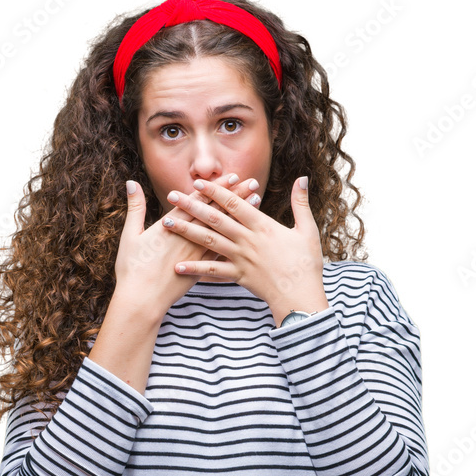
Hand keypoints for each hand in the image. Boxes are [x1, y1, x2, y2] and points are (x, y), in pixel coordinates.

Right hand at [113, 174, 260, 316]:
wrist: (142, 300)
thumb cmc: (133, 269)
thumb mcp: (131, 235)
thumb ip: (135, 208)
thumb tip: (131, 182)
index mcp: (171, 225)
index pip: (199, 200)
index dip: (217, 187)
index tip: (233, 176)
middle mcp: (188, 237)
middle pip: (216, 212)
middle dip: (235, 196)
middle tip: (252, 182)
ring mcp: (196, 254)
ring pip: (223, 230)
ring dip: (240, 216)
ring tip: (255, 203)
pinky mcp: (200, 270)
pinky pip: (222, 253)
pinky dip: (236, 240)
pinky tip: (249, 234)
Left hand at [162, 176, 328, 314]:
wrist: (301, 297)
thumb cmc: (307, 264)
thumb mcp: (307, 230)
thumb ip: (301, 203)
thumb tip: (302, 178)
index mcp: (263, 226)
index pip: (235, 204)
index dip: (217, 191)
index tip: (199, 182)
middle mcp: (248, 241)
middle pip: (215, 219)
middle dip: (192, 206)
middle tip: (172, 195)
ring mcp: (241, 259)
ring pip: (209, 242)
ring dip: (186, 231)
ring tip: (167, 222)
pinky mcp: (238, 277)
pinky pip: (213, 272)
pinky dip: (195, 268)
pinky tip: (178, 266)